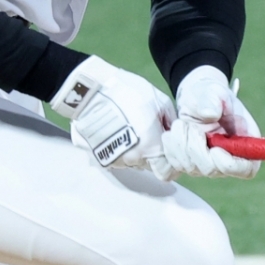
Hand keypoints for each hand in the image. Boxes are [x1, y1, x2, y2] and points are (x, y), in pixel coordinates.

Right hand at [50, 56, 177, 180]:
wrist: (91, 91)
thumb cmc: (129, 93)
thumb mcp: (159, 100)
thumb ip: (170, 121)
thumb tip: (173, 132)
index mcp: (151, 148)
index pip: (166, 172)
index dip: (170, 162)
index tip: (167, 149)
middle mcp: (133, 160)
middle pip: (148, 165)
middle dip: (152, 152)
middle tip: (148, 131)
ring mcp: (114, 161)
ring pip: (131, 161)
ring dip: (134, 150)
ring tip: (128, 128)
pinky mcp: (98, 157)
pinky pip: (115, 157)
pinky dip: (118, 148)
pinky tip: (116, 131)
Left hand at [162, 65, 260, 178]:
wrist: (195, 98)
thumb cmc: (210, 94)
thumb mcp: (214, 91)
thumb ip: (214, 100)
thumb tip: (211, 113)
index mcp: (244, 140)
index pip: (247, 168)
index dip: (231, 165)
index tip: (214, 149)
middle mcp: (229, 156)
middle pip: (214, 170)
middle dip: (196, 149)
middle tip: (189, 127)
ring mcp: (209, 163)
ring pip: (192, 168)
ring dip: (181, 145)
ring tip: (180, 123)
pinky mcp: (191, 163)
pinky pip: (177, 165)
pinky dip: (171, 148)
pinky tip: (174, 131)